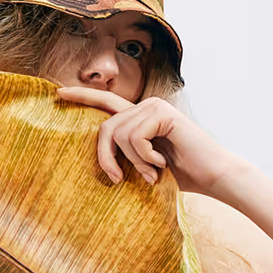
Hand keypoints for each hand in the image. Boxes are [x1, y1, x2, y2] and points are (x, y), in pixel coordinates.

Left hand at [55, 87, 246, 195]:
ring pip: (120, 135)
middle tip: (118, 180)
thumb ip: (125, 154)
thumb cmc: (182, 175)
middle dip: (105, 157)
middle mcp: (145, 106)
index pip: (106, 103)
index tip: (58, 92)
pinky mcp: (162, 113)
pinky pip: (135, 138)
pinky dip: (145, 158)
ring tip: (154, 173)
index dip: (82, 96)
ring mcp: (154, 106)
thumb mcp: (144, 165)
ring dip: (135, 162)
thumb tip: (99, 155)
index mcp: (140, 117)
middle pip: (105, 128)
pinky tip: (163, 164)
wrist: (214, 176)